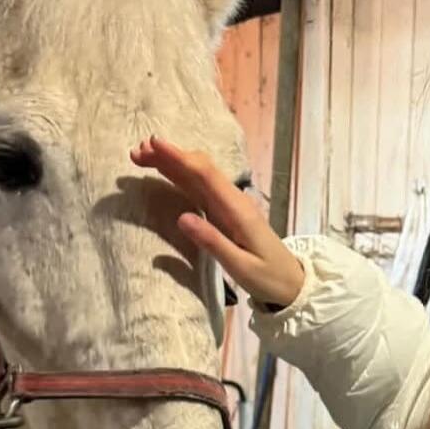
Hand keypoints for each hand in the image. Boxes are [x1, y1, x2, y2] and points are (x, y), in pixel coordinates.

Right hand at [130, 136, 304, 309]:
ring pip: (198, 176)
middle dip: (169, 157)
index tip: (154, 145)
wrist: (292, 283)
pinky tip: (164, 172)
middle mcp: (233, 201)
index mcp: (238, 211)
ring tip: (142, 157)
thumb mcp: (241, 267)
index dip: (180, 158)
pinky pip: (200, 189)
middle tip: (137, 152)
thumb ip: (213, 242)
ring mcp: (229, 206)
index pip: (206, 175)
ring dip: (171, 164)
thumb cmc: (269, 277)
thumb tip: (182, 218)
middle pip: (199, 169)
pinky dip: (180, 178)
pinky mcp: (226, 213)